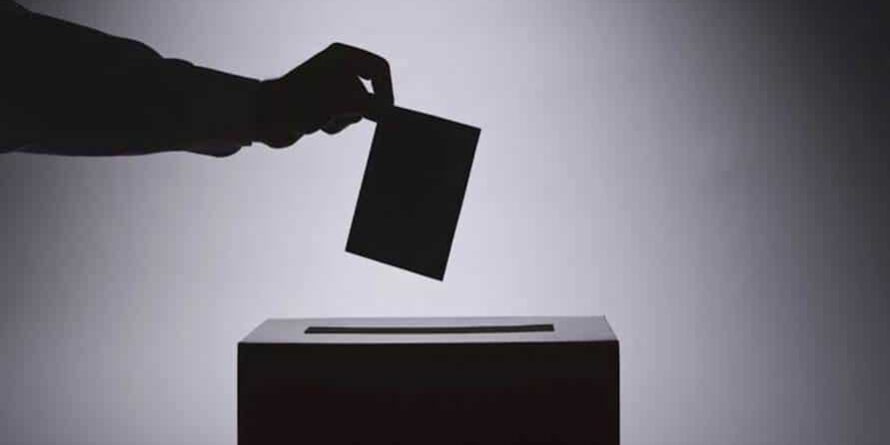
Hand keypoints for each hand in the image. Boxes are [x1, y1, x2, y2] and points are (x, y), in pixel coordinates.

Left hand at [255, 43, 393, 147]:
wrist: (263, 118)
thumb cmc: (297, 103)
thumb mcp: (338, 102)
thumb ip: (369, 105)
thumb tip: (388, 111)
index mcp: (342, 56)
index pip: (379, 69)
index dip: (386, 91)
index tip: (385, 114)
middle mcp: (338, 68)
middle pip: (371, 92)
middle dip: (357, 109)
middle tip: (342, 115)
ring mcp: (332, 88)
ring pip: (358, 109)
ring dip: (344, 120)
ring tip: (324, 119)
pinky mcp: (324, 106)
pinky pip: (344, 119)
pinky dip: (335, 125)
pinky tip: (317, 124)